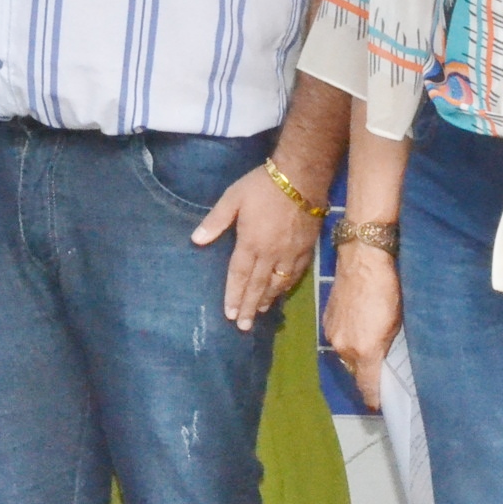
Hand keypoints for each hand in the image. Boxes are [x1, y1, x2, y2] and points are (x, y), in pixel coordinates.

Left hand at [193, 166, 318, 331]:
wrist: (301, 177)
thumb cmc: (262, 186)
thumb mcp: (233, 197)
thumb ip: (215, 221)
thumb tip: (196, 240)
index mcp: (251, 243)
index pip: (239, 275)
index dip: (233, 295)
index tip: (228, 314)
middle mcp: (271, 254)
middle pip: (258, 286)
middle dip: (248, 306)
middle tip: (242, 326)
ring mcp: (290, 253)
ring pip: (277, 284)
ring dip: (267, 300)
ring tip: (259, 313)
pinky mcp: (306, 249)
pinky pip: (295, 275)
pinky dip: (286, 287)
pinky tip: (281, 292)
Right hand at [323, 243, 402, 409]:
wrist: (363, 259)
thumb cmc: (388, 290)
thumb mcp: (396, 324)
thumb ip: (387, 349)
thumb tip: (383, 363)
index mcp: (365, 351)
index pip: (368, 386)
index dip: (374, 398)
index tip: (379, 404)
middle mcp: (344, 347)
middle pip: (355, 371)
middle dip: (367, 373)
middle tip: (381, 367)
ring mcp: (332, 333)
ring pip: (346, 355)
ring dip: (356, 354)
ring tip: (371, 343)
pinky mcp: (326, 319)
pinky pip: (338, 339)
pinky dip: (348, 339)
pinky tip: (359, 327)